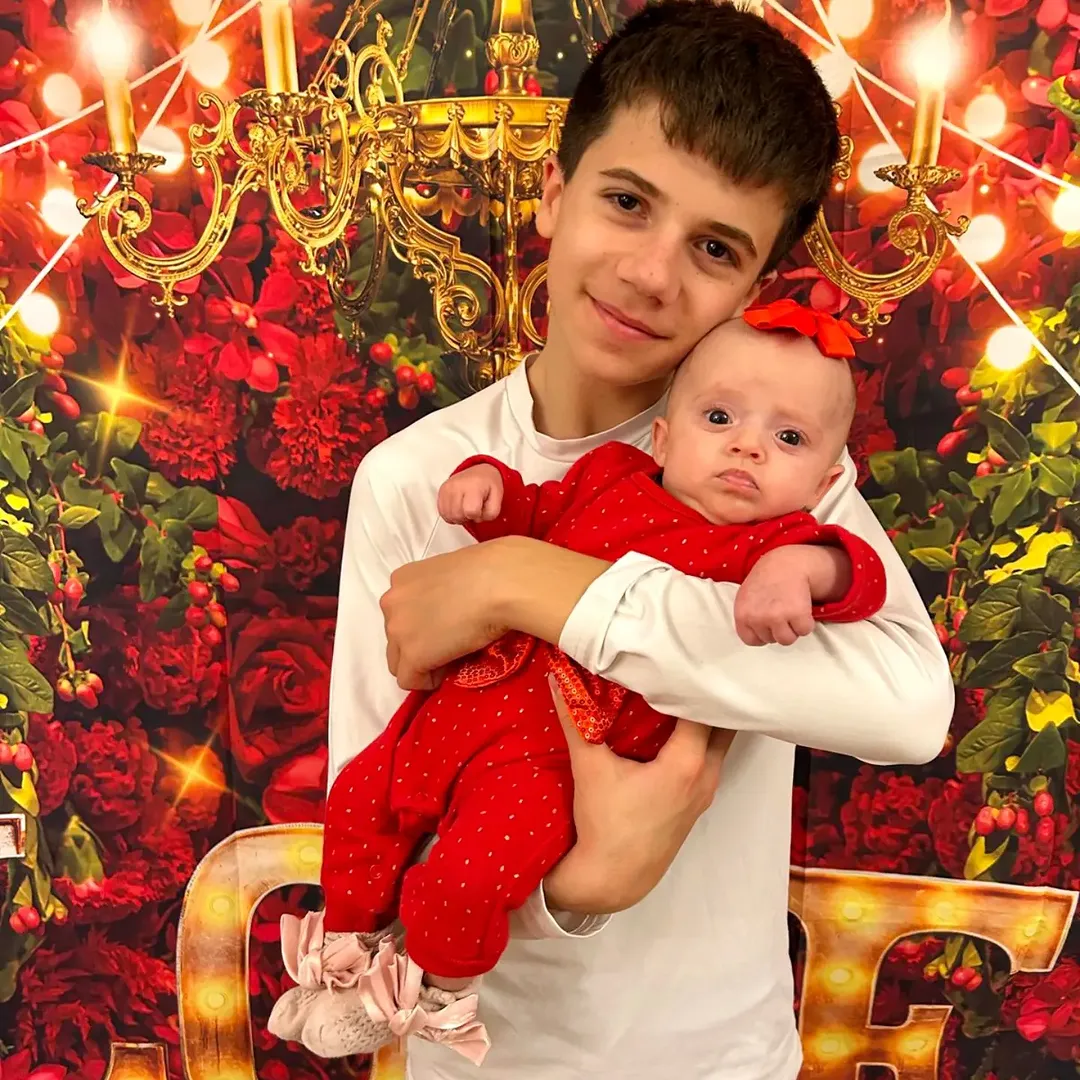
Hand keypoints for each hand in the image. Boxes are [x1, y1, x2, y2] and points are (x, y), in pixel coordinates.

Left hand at [381, 541, 511, 689]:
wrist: (499, 585)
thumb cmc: (488, 571)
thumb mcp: (452, 573)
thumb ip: (439, 592)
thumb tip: (451, 609)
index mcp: (401, 579)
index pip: (400, 614)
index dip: (423, 626)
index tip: (447, 628)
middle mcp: (391, 603)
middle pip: (396, 639)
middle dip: (419, 645)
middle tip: (450, 644)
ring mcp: (398, 630)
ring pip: (399, 662)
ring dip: (423, 663)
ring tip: (452, 657)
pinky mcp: (412, 655)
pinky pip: (410, 681)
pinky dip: (428, 681)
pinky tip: (449, 671)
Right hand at [437, 464, 503, 524]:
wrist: (479, 473)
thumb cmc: (488, 484)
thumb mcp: (498, 498)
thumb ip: (491, 513)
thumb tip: (478, 519)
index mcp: (474, 486)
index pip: (471, 511)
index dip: (477, 515)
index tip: (480, 508)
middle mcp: (458, 485)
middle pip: (457, 515)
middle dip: (467, 517)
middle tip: (473, 509)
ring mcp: (447, 488)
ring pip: (448, 516)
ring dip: (458, 517)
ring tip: (466, 508)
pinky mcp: (441, 491)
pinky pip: (442, 512)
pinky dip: (451, 515)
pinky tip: (458, 508)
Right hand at [543, 677, 734, 913]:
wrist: (612, 879)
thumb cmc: (605, 824)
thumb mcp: (590, 768)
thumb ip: (576, 719)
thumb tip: (557, 679)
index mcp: (687, 762)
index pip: (703, 707)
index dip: (693, 679)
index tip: (682, 656)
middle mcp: (706, 775)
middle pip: (724, 724)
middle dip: (710, 696)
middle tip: (693, 668)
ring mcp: (705, 791)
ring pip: (720, 744)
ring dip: (709, 719)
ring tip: (688, 690)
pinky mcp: (697, 803)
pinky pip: (711, 760)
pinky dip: (703, 740)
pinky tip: (681, 727)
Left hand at [734, 547, 815, 646]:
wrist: (787, 562)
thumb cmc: (766, 579)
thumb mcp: (746, 597)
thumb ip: (748, 616)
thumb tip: (756, 635)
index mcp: (742, 614)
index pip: (751, 640)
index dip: (762, 633)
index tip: (768, 623)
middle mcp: (757, 618)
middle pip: (771, 640)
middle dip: (777, 628)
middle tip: (781, 609)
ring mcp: (777, 617)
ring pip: (787, 639)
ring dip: (792, 628)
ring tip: (790, 609)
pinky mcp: (797, 614)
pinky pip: (804, 631)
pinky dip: (806, 622)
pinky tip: (801, 607)